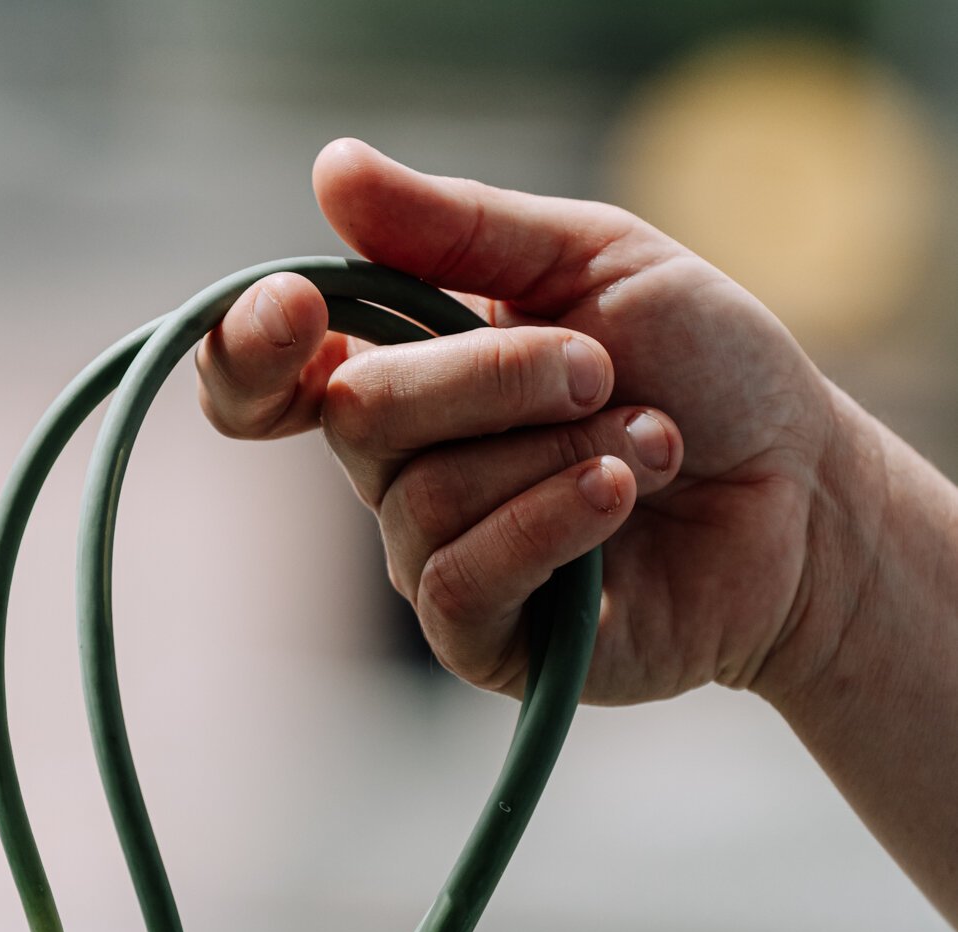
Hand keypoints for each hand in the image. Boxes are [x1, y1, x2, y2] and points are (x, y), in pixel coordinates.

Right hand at [198, 139, 860, 706]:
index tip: (300, 308)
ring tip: (654, 443)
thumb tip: (330, 172)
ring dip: (560, 451)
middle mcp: (401, 472)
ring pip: (427, 497)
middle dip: (495, 377)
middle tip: (606, 369)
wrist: (801, 491)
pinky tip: (622, 496)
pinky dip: (551, 521)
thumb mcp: (592, 261)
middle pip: (362, 417)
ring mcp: (436, 560)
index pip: (263, 382)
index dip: (249, 351)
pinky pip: (465, 579)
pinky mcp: (484, 641)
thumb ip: (460, 226)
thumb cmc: (706, 372)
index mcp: (408, 374)